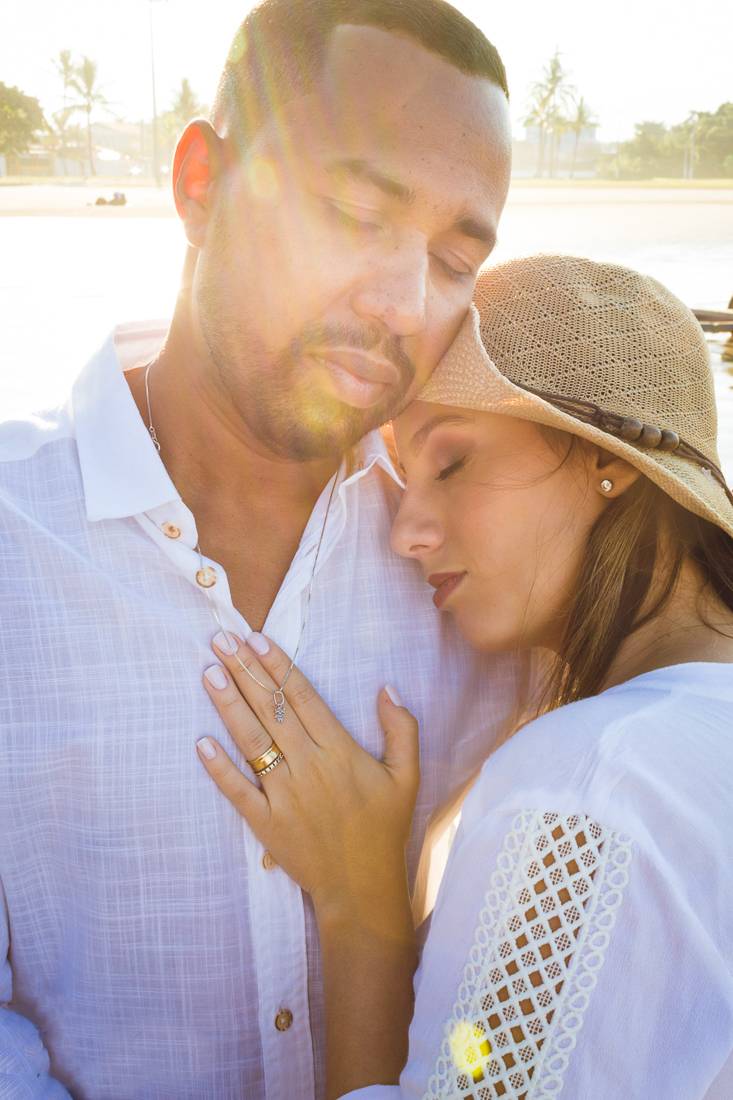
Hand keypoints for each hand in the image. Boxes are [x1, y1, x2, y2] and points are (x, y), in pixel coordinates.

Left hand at [197, 632, 419, 922]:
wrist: (362, 888)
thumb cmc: (384, 829)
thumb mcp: (407, 776)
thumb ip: (402, 730)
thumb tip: (387, 689)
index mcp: (340, 751)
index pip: (303, 697)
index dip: (278, 666)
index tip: (256, 638)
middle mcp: (309, 767)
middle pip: (272, 710)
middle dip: (245, 672)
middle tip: (220, 640)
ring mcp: (285, 795)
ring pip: (252, 741)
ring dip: (228, 705)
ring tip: (209, 672)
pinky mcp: (266, 823)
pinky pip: (238, 791)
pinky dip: (219, 768)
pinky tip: (201, 742)